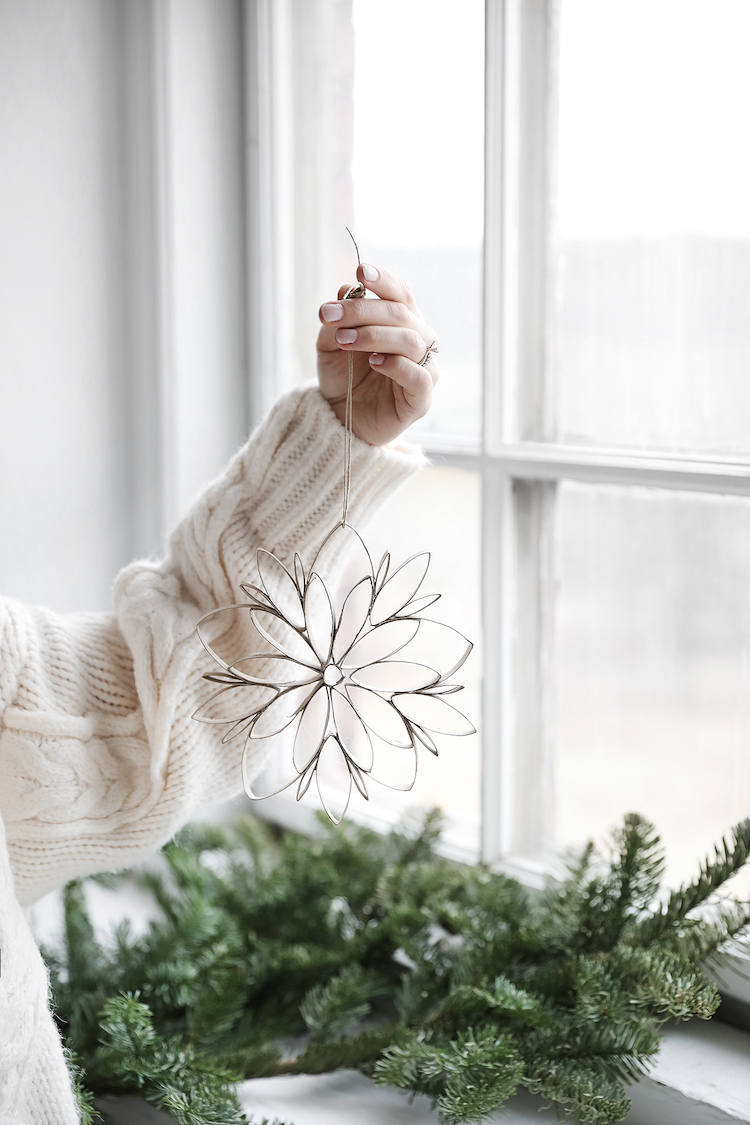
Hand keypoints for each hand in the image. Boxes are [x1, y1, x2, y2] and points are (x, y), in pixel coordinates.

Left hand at [317, 264, 439, 445]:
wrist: (342, 420)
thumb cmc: (342, 378)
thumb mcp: (330, 344)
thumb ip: (338, 320)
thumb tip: (347, 290)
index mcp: (401, 322)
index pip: (401, 294)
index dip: (384, 280)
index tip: (361, 272)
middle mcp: (418, 341)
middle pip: (401, 314)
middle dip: (362, 311)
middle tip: (329, 315)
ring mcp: (424, 369)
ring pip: (411, 341)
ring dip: (373, 335)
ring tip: (343, 340)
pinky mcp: (422, 398)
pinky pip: (420, 376)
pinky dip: (397, 365)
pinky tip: (374, 362)